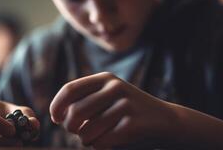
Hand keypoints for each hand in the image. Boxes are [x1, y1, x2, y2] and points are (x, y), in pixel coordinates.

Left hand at [50, 72, 176, 148]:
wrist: (166, 121)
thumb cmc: (129, 111)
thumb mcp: (110, 96)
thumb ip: (85, 100)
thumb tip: (57, 114)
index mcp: (106, 79)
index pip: (70, 90)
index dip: (57, 106)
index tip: (56, 118)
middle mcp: (115, 88)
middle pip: (74, 113)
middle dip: (70, 127)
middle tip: (78, 131)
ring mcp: (125, 105)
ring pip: (86, 132)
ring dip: (87, 140)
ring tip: (99, 136)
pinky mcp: (132, 125)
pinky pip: (102, 143)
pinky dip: (101, 146)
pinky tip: (113, 141)